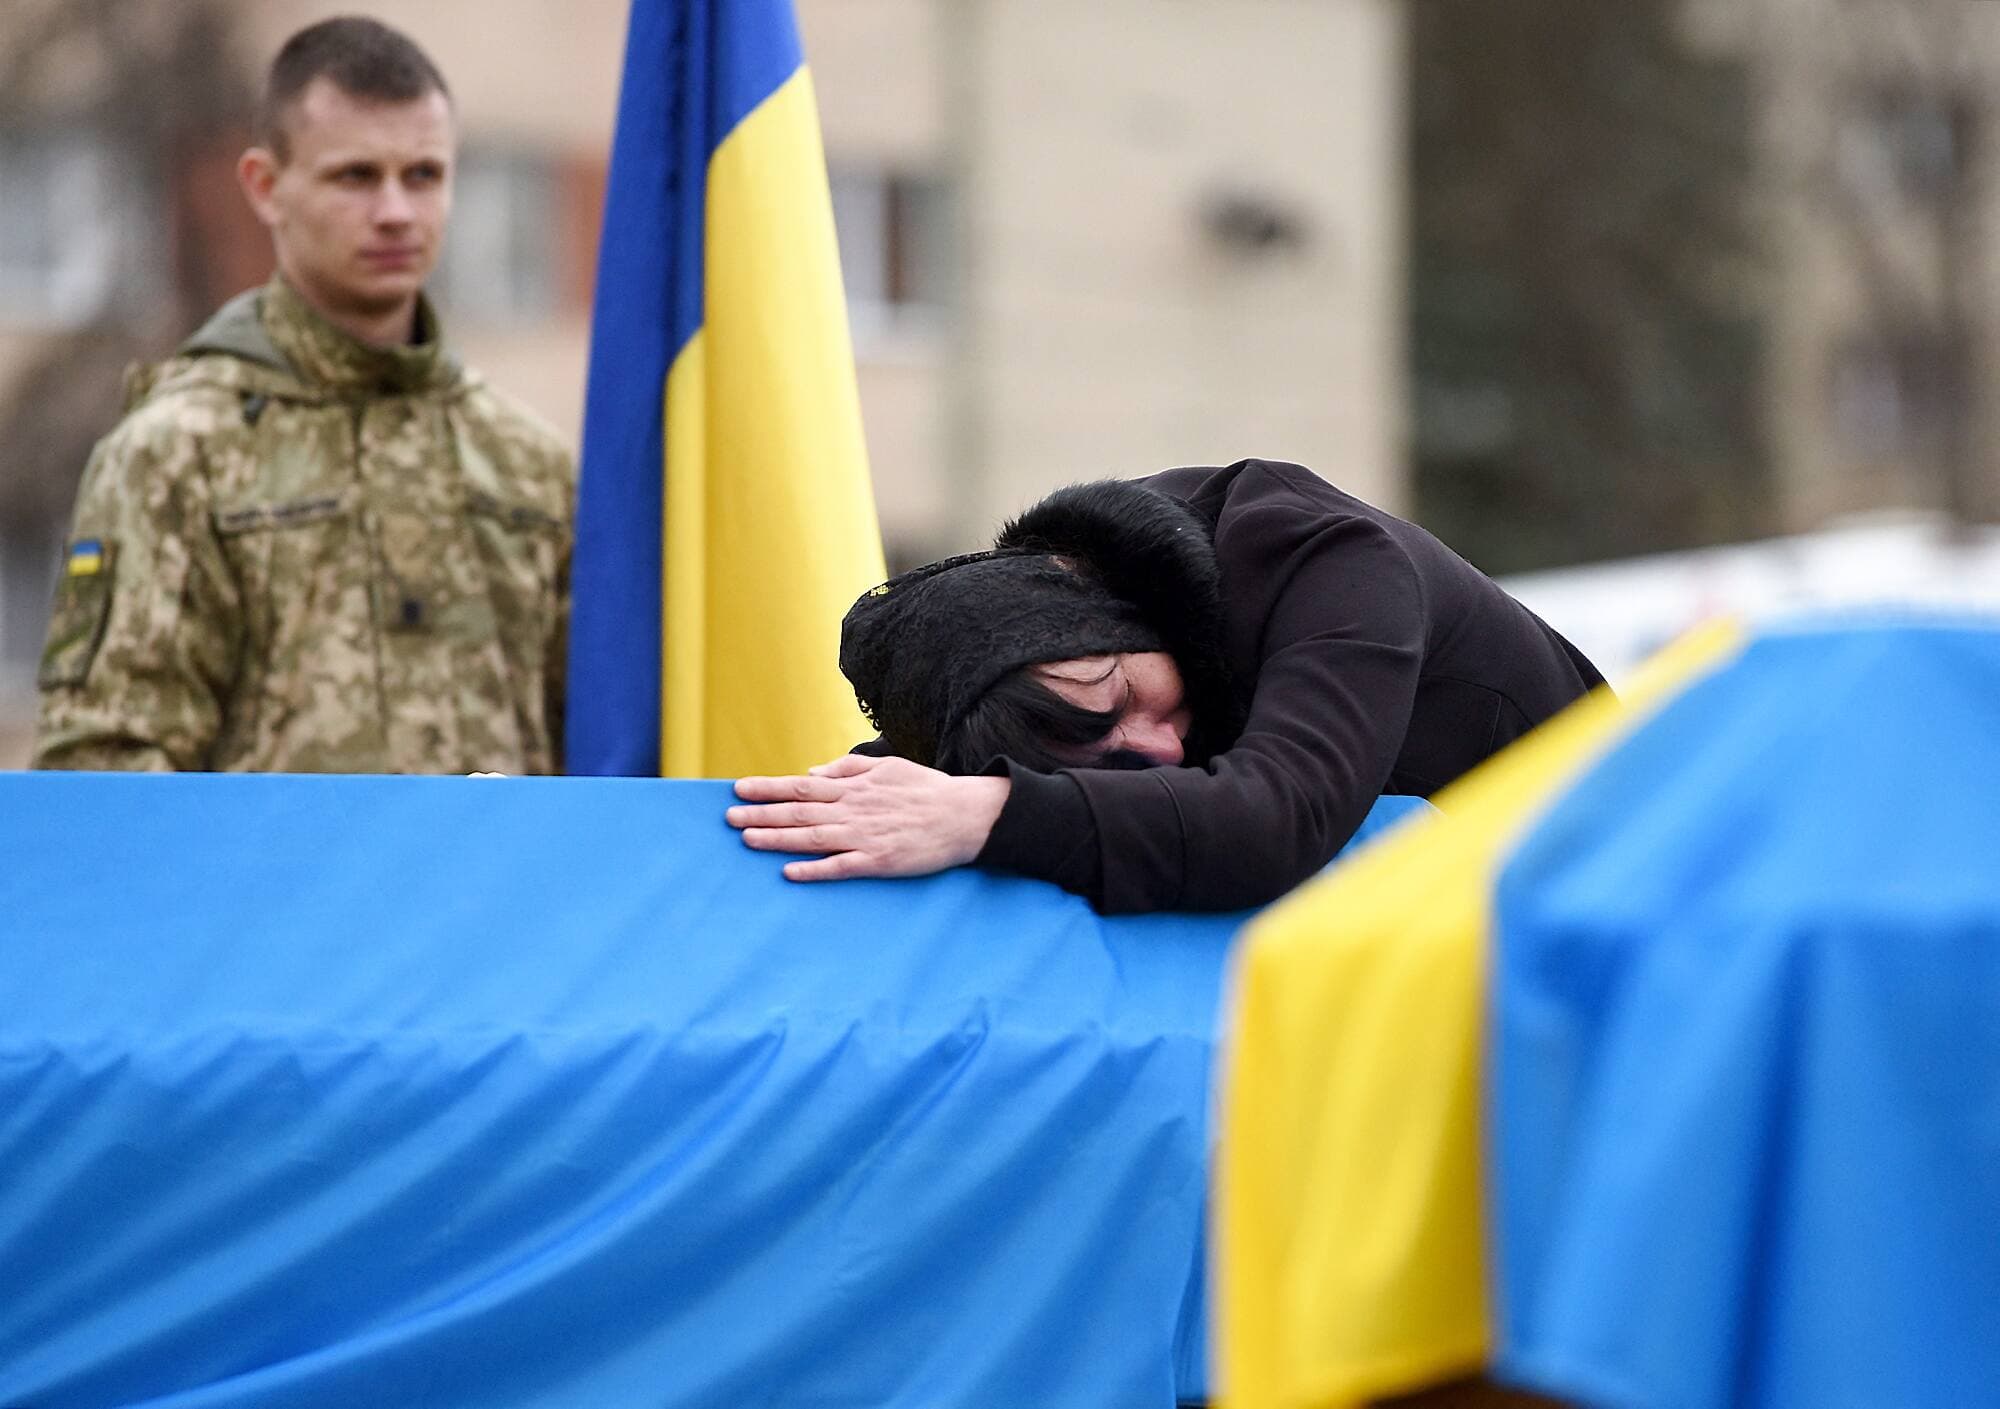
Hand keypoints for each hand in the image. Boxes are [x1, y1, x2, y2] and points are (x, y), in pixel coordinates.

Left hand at [728, 753, 1010, 881]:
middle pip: (799, 811)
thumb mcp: (888, 766)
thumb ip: (848, 768)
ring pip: (812, 837)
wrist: (966, 816)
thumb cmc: (927, 790)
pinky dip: (814, 869)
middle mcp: (854, 810)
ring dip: (777, 838)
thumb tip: (812, 772)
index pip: (802, 785)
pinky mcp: (879, 862)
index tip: (738, 788)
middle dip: (761, 814)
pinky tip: (789, 872)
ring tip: (746, 840)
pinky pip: (841, 867)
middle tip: (728, 818)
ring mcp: (865, 837)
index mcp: (854, 787)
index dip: (768, 787)